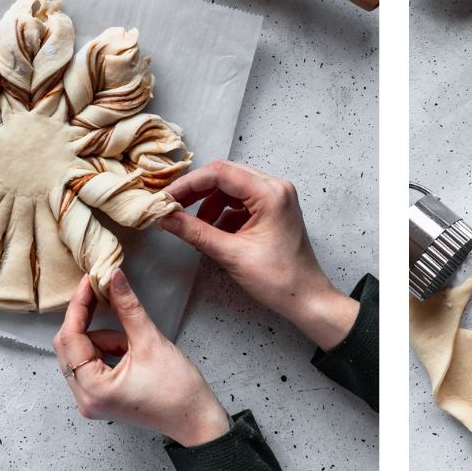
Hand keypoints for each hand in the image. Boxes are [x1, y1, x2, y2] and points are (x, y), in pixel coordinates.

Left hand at [53, 270, 229, 446]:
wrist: (195, 419)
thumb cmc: (178, 390)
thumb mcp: (151, 342)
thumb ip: (128, 308)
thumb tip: (114, 278)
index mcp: (93, 388)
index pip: (71, 338)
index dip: (79, 306)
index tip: (89, 282)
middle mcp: (85, 398)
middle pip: (70, 347)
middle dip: (88, 320)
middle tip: (104, 294)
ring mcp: (91, 400)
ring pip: (81, 353)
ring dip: (103, 338)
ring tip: (134, 344)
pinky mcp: (100, 397)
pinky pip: (91, 363)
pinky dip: (106, 349)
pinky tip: (129, 351)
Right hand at [161, 160, 358, 351]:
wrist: (306, 297)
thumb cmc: (279, 279)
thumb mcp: (231, 254)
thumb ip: (196, 232)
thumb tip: (166, 217)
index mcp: (270, 193)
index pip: (220, 173)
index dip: (188, 184)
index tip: (165, 197)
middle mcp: (275, 187)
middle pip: (225, 175)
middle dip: (196, 191)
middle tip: (171, 207)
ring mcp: (276, 197)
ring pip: (231, 187)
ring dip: (209, 203)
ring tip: (195, 227)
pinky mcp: (273, 209)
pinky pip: (241, 201)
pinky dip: (223, 213)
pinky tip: (214, 233)